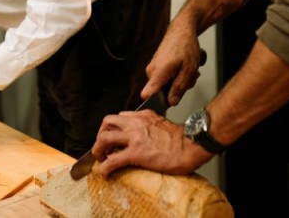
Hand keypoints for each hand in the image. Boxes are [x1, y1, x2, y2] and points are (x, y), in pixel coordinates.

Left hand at [91, 110, 211, 176]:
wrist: (191, 146)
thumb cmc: (182, 139)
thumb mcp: (162, 123)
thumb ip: (149, 125)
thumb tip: (143, 136)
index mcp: (143, 115)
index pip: (120, 117)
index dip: (113, 129)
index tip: (113, 138)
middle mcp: (136, 123)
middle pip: (107, 122)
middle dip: (101, 134)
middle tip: (103, 147)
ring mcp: (134, 137)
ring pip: (104, 137)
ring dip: (98, 149)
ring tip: (100, 159)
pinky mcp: (136, 153)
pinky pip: (113, 160)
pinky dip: (104, 167)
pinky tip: (105, 173)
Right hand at [141, 20, 202, 105]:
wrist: (182, 30)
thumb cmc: (185, 45)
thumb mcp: (188, 70)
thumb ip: (179, 88)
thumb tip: (171, 102)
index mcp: (157, 73)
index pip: (147, 94)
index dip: (156, 102)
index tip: (167, 102)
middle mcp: (152, 71)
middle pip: (162, 91)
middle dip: (178, 88)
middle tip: (189, 78)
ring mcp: (153, 68)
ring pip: (166, 84)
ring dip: (179, 81)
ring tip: (188, 69)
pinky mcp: (157, 66)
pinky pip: (166, 77)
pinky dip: (176, 75)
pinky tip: (183, 67)